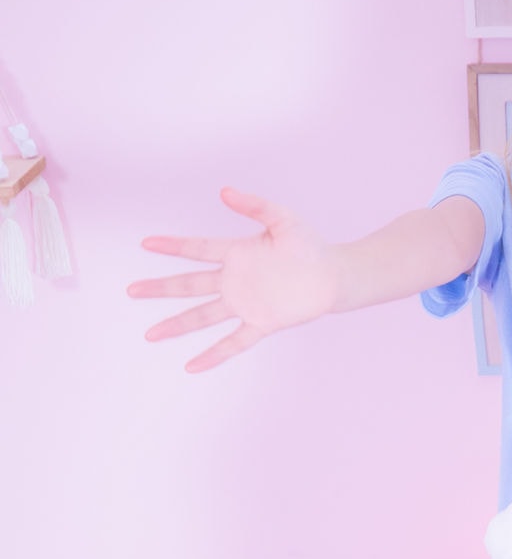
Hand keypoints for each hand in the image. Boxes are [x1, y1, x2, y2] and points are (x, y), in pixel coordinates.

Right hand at [128, 188, 340, 371]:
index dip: (173, 246)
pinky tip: (192, 366)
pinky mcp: (262, 323)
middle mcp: (234, 280)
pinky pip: (234, 342)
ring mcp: (245, 304)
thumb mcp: (282, 219)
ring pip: (203, 316)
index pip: (197, 249)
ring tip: (151, 334)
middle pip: (189, 285)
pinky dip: (214, 355)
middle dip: (160, 288)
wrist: (333, 276)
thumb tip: (225, 191)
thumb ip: (255, 205)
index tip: (146, 244)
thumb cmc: (308, 245)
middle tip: (132, 291)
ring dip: (177, 325)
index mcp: (236, 253)